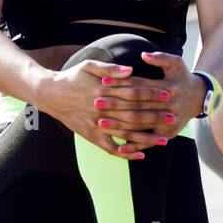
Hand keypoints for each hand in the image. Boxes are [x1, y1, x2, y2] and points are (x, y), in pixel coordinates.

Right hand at [42, 50, 198, 156]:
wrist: (50, 95)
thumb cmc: (72, 78)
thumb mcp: (88, 66)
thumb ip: (110, 69)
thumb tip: (130, 71)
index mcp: (103, 91)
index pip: (132, 93)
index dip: (151, 94)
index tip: (167, 94)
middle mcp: (102, 110)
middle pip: (133, 114)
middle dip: (154, 116)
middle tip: (172, 117)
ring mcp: (97, 125)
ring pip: (125, 134)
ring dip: (146, 138)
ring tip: (164, 140)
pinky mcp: (92, 136)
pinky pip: (111, 148)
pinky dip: (125, 153)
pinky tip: (141, 155)